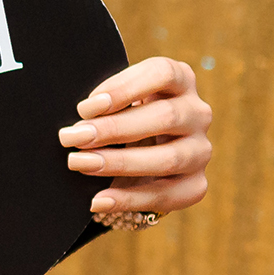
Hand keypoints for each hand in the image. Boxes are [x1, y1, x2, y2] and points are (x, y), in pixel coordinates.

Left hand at [60, 56, 212, 216]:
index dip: (124, 88)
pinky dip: (130, 199)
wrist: (139, 148)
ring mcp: (200, 149)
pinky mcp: (197, 183)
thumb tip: (79, 120)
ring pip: (169, 158)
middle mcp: (197, 113)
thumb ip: (102, 103)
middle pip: (165, 117)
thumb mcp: (114, 99)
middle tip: (72, 137)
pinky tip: (98, 200)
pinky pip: (168, 195)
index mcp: (179, 79)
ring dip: (120, 163)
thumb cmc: (121, 112)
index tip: (85, 107)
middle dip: (113, 129)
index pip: (162, 74)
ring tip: (80, 164)